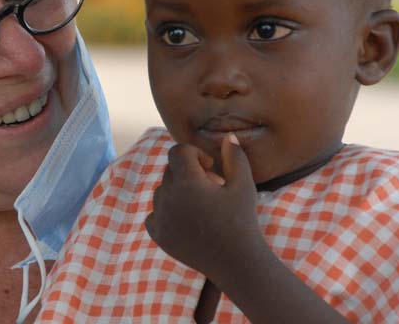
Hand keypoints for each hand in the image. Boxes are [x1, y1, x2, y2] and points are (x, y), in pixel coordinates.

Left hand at [144, 134, 263, 280]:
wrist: (236, 262)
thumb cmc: (242, 219)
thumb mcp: (244, 185)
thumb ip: (235, 157)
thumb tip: (228, 137)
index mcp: (187, 181)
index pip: (178, 152)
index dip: (194, 154)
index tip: (210, 167)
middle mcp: (167, 197)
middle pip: (170, 171)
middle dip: (189, 173)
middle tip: (211, 188)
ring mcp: (160, 217)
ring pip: (162, 191)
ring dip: (177, 192)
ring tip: (201, 206)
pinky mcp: (158, 234)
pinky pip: (154, 213)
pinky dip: (166, 212)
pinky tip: (186, 220)